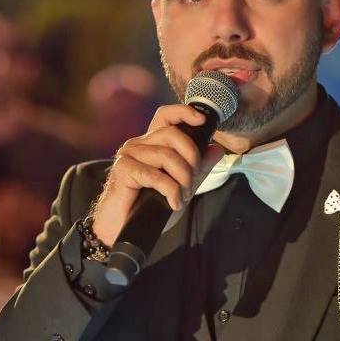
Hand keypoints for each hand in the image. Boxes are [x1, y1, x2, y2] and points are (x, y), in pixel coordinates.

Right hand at [91, 104, 223, 245]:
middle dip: (191, 158)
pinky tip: (172, 203)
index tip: (202, 121)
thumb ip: (198, 167)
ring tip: (181, 197)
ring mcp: (129, 155)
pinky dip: (170, 191)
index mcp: (152, 143)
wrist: (124, 228)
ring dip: (182, 180)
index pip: (166, 116)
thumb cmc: (149, 206)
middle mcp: (139, 144)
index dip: (184, 113)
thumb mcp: (182, 185)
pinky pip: (154, 174)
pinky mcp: (123, 169)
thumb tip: (217, 149)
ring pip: (166, 155)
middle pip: (173, 134)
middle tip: (191, 182)